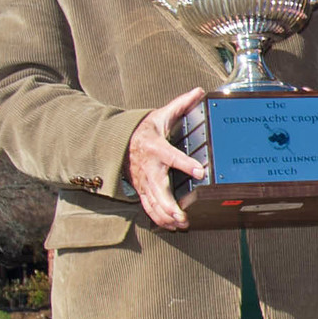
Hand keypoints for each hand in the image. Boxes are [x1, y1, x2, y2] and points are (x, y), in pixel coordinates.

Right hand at [126, 88, 207, 230]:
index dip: (185, 164)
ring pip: (153, 203)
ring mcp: (143, 181)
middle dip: (171, 206)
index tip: (200, 171)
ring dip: (166, 216)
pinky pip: (149, 207)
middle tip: (184, 217)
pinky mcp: (141, 189)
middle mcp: (149, 168)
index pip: (172, 156)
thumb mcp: (161, 115)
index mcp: (156, 147)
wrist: (118, 141)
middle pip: (159, 189)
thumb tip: (199, 92)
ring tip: (181, 225)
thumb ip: (181, 105)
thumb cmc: (144, 129)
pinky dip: (159, 218)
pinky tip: (171, 226)